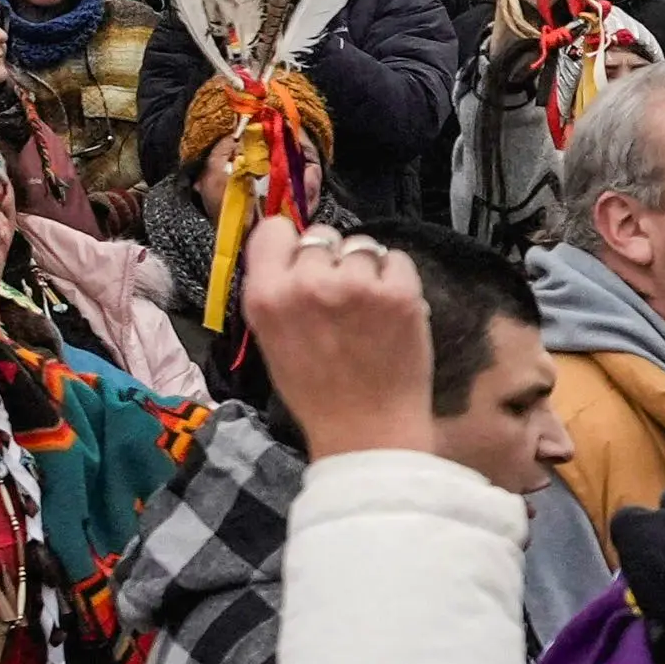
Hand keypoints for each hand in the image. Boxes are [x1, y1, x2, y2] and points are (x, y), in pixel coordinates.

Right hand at [235, 217, 436, 455]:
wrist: (366, 433)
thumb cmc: (317, 393)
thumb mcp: (273, 339)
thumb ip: (277, 291)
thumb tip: (292, 250)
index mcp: (266, 297)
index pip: (273, 230)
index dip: (290, 244)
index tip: (302, 260)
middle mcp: (307, 284)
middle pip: (321, 236)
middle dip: (331, 260)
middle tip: (341, 298)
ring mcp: (355, 286)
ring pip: (361, 245)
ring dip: (366, 268)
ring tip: (368, 308)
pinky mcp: (398, 293)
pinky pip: (396, 259)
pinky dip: (397, 279)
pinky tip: (391, 311)